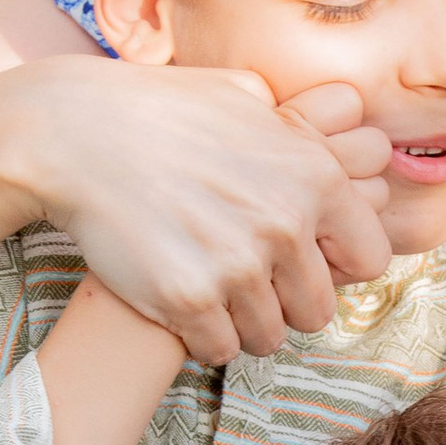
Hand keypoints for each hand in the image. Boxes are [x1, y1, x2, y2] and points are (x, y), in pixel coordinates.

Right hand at [0, 59, 392, 364]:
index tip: (303, 262)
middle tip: (248, 286)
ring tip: (213, 297)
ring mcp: (237, 265)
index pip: (370, 259)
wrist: (76, 134)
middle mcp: (285, 224)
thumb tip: (345, 120)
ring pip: (269, 336)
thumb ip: (298, 127)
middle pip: (317, 310)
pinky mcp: (188, 298)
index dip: (336, 266)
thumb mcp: (245, 96)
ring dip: (243, 324)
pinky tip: (183, 308)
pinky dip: (203, 337)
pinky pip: (220, 349)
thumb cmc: (159, 110)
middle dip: (285, 303)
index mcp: (315, 176)